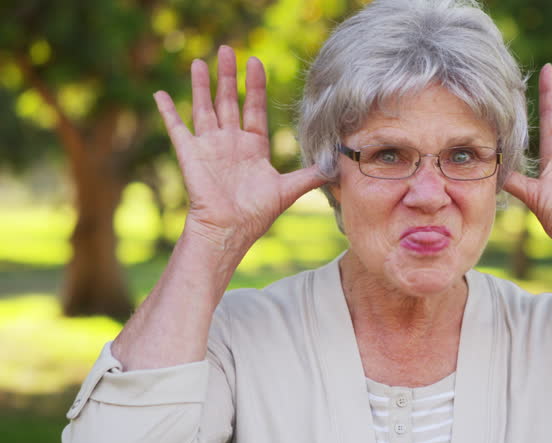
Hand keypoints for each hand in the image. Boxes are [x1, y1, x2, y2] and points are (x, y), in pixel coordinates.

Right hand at [154, 46, 325, 250]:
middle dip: (228, 76)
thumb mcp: (288, 189)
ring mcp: (209, 146)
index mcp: (252, 146)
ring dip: (201, 85)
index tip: (256, 63)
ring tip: (201, 61)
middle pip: (228, 101)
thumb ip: (311, 174)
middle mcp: (230, 142)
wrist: (230, 230)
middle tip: (228, 49)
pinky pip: (177, 128)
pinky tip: (160, 95)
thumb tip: (337, 164)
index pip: (254, 108)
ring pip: (204, 107)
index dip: (255, 86)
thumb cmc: (257, 214)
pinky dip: (168, 112)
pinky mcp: (190, 154)